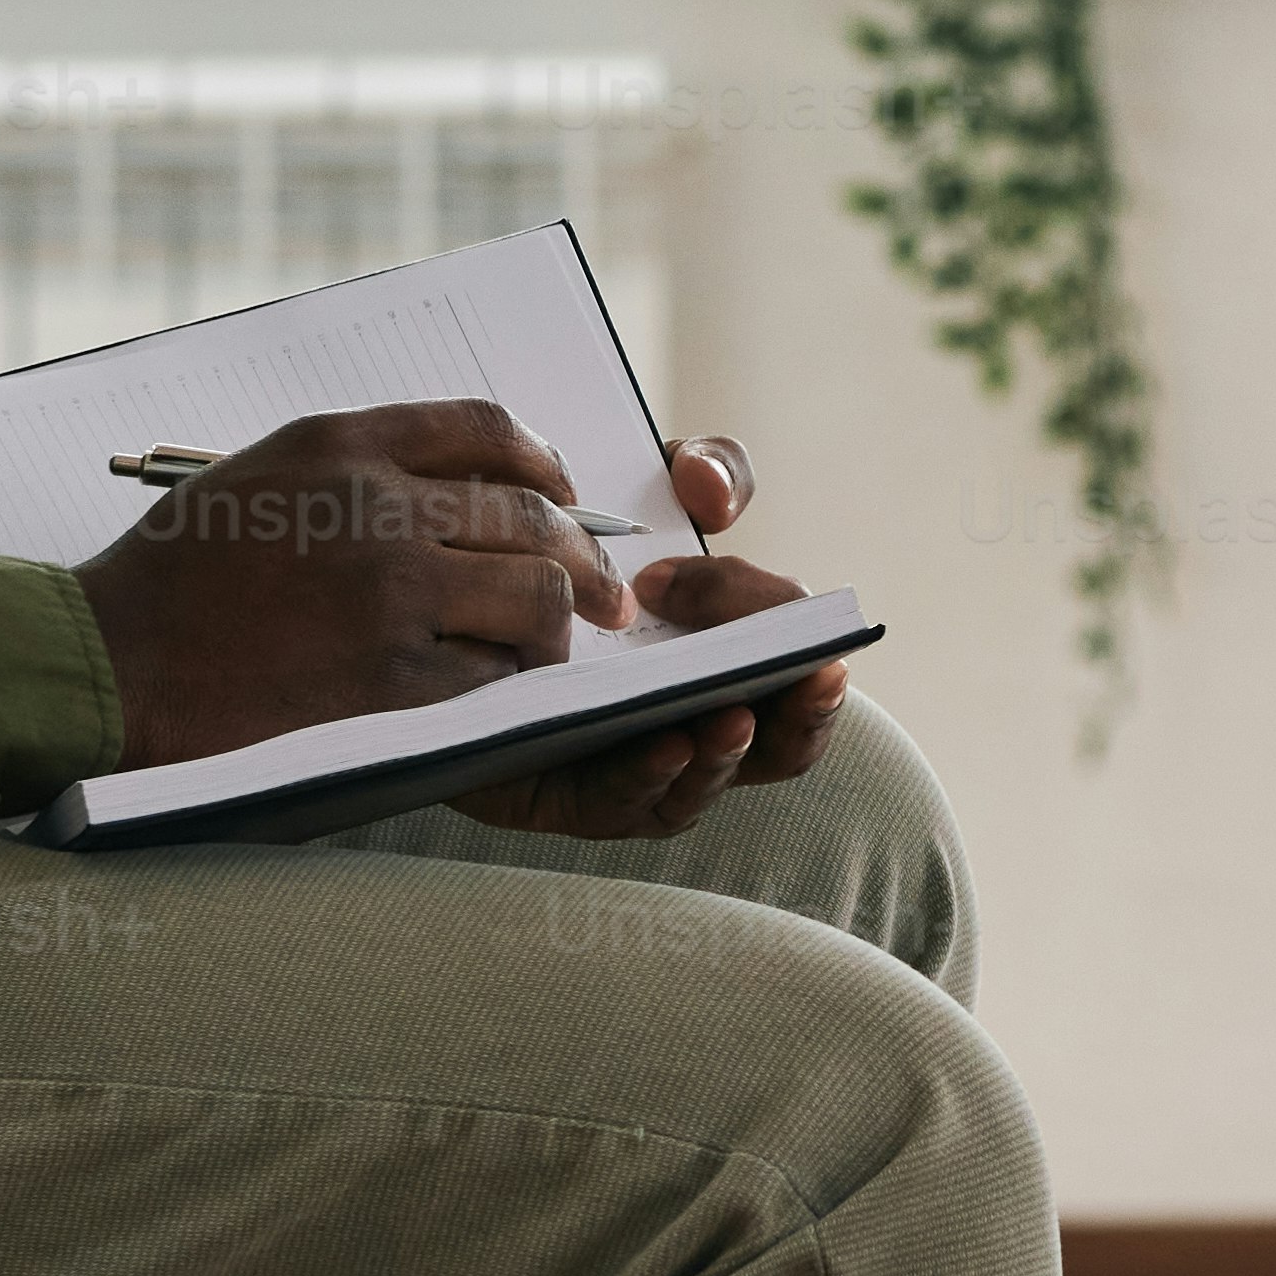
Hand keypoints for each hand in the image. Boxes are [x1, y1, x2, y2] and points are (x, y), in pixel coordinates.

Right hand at [76, 399, 626, 769]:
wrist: (105, 661)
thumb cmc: (172, 577)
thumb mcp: (259, 476)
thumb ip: (353, 468)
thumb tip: (452, 484)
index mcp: (341, 444)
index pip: (485, 427)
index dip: (544, 461)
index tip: (564, 492)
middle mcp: (374, 506)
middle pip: (530, 515)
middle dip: (582, 556)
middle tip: (604, 593)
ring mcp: (387, 594)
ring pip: (534, 595)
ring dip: (557, 626)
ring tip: (554, 650)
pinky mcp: (387, 680)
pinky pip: (494, 676)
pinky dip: (510, 686)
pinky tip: (498, 693)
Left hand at [457, 437, 854, 842]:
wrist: (456, 572)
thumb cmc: (580, 535)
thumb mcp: (656, 487)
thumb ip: (707, 471)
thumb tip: (710, 496)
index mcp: (725, 667)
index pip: (794, 689)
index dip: (816, 679)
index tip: (820, 648)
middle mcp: (685, 725)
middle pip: (768, 751)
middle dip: (800, 726)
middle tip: (812, 686)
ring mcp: (627, 766)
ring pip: (693, 789)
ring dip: (722, 758)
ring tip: (730, 717)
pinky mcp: (557, 792)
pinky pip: (609, 804)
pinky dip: (645, 781)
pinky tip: (662, 742)